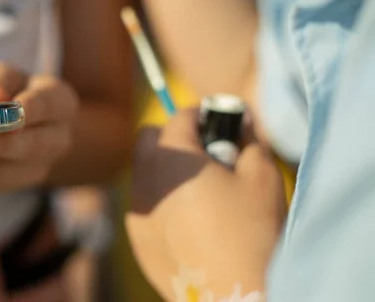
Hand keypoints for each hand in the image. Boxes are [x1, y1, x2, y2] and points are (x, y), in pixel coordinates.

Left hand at [0, 62, 78, 192]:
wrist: (13, 120)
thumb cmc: (7, 89)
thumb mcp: (2, 75)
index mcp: (60, 106)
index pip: (48, 106)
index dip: (29, 110)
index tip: (7, 112)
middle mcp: (55, 142)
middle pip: (29, 148)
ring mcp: (34, 169)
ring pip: (1, 174)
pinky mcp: (6, 185)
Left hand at [126, 108, 285, 300]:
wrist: (235, 295)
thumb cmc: (252, 231)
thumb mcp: (262, 177)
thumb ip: (249, 141)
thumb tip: (242, 127)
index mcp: (172, 156)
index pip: (180, 117)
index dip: (202, 114)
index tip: (217, 122)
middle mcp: (145, 179)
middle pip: (149, 140)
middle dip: (174, 137)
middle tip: (206, 155)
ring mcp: (136, 210)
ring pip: (144, 174)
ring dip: (166, 170)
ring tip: (199, 191)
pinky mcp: (136, 238)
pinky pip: (145, 205)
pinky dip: (162, 201)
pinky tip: (188, 221)